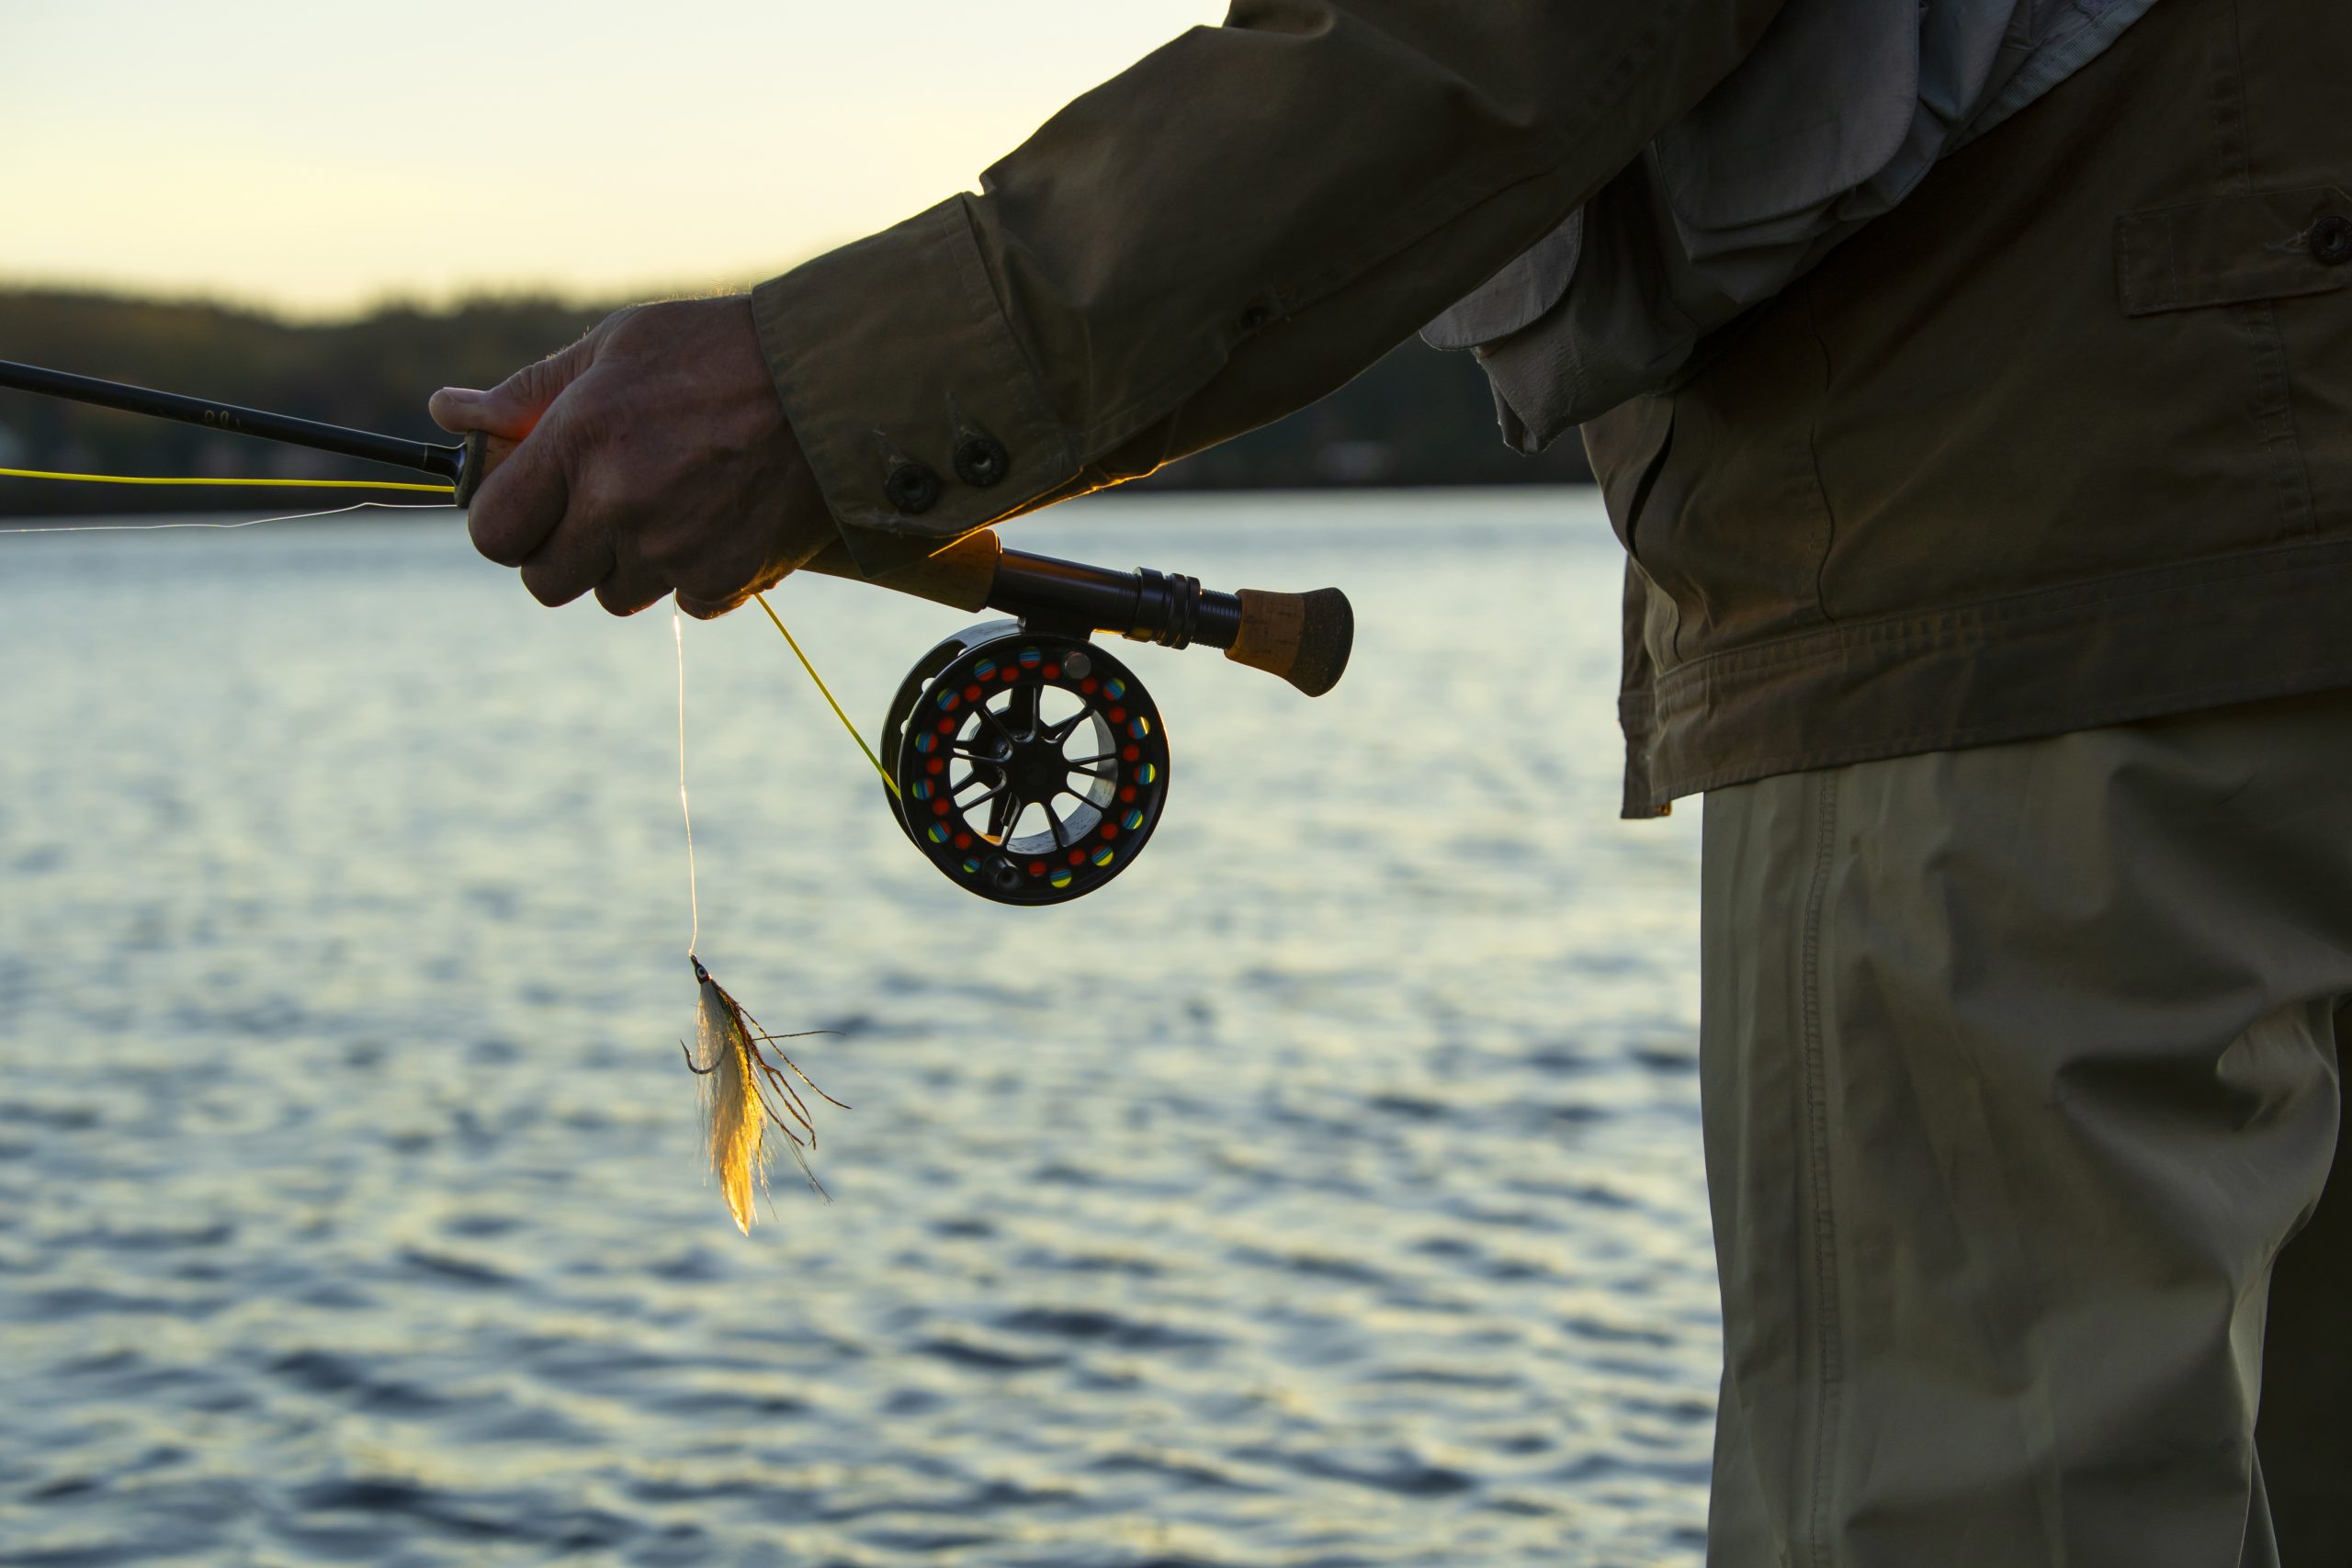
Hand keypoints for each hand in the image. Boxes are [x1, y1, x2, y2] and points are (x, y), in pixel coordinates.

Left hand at [429, 295, 829, 617]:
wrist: (837, 385)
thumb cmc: (720, 351)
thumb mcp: (618, 346)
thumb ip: (531, 390)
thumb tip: (449, 412)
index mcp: (579, 442)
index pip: (494, 532)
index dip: (505, 522)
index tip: (529, 504)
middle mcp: (620, 506)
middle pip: (546, 581)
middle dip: (562, 548)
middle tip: (599, 506)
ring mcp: (676, 550)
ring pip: (615, 594)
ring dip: (629, 562)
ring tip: (671, 502)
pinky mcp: (728, 580)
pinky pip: (684, 602)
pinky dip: (694, 573)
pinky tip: (718, 518)